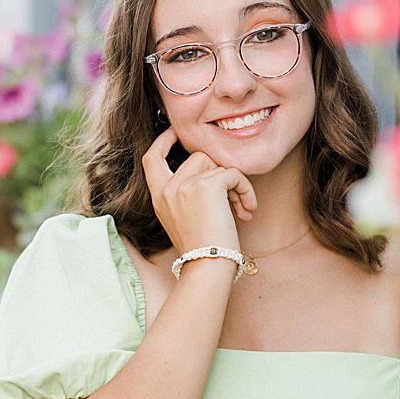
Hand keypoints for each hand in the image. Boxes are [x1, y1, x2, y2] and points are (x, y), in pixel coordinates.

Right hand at [141, 127, 257, 254]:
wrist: (207, 265)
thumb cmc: (202, 249)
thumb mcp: (182, 219)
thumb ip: (186, 194)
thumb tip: (213, 172)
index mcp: (158, 196)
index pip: (152, 158)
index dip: (163, 142)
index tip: (175, 133)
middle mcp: (168, 188)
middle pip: (197, 158)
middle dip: (219, 174)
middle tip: (233, 199)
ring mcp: (185, 185)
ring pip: (217, 165)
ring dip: (235, 184)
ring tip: (241, 208)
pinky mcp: (207, 186)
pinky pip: (233, 173)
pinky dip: (245, 189)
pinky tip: (247, 211)